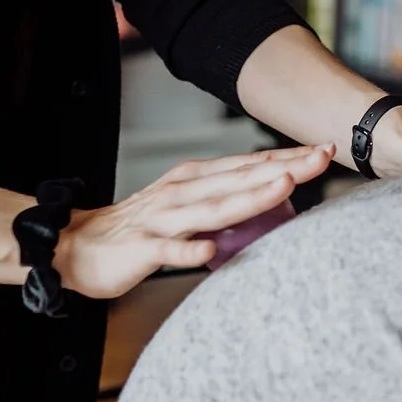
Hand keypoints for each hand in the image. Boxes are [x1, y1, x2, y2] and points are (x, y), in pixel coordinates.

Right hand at [54, 144, 332, 298]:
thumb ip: (225, 201)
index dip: (286, 158)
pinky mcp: (140, 248)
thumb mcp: (188, 207)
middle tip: (321, 158)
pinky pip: (166, 251)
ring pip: (210, 208)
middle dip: (282, 168)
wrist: (77, 247)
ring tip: (283, 188)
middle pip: (239, 179)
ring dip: (247, 198)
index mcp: (195, 179)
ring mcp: (161, 219)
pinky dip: (186, 251)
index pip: (248, 165)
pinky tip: (206, 252)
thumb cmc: (141, 230)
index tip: (324, 149)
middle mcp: (182, 192)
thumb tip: (272, 197)